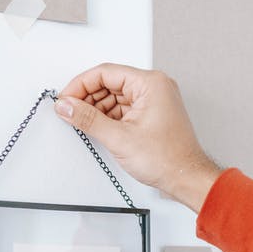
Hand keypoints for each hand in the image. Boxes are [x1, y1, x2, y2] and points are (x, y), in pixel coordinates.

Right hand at [55, 63, 222, 211]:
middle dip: (87, 97)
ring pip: (115, 97)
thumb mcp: (119, 137)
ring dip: (97, 109)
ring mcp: (153, 101)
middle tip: (69, 111)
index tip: (66, 98)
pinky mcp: (151, 115)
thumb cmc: (168, 159)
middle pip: (110, 83)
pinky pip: (123, 109)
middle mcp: (154, 88)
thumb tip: (67, 106)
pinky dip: (108, 117)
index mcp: (150, 83)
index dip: (81, 84)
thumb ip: (88, 119)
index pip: (106, 73)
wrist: (186, 178)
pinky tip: (97, 127)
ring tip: (81, 122)